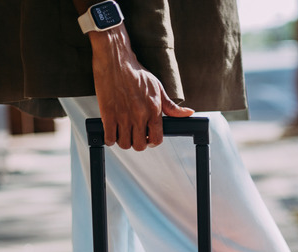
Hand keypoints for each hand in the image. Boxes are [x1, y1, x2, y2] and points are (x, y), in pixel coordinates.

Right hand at [89, 26, 193, 150]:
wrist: (116, 60)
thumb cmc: (137, 74)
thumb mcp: (158, 88)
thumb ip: (172, 106)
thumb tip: (189, 113)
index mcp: (154, 110)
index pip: (157, 139)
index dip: (152, 142)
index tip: (148, 138)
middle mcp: (140, 115)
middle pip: (140, 145)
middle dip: (137, 143)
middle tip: (134, 135)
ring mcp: (123, 116)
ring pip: (124, 144)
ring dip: (123, 141)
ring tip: (123, 132)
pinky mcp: (108, 114)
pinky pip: (110, 138)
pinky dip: (110, 138)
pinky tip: (112, 131)